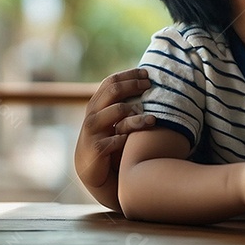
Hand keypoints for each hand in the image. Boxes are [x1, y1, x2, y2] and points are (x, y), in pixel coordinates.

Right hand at [74, 68, 154, 191]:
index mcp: (96, 104)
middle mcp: (93, 114)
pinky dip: (130, 137)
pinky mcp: (98, 148)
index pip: (111, 81)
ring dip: (138, 113)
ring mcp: (93, 130)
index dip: (129, 75)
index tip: (147, 74)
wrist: (91, 170)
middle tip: (150, 86)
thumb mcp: (111, 120)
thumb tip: (144, 83)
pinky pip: (119, 138)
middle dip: (134, 85)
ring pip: (119, 111)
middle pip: (114, 90)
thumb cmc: (107, 140)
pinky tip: (137, 141)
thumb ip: (120, 103)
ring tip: (153, 119)